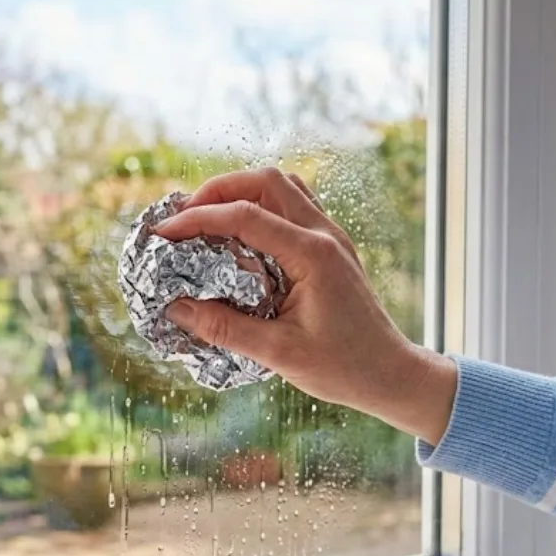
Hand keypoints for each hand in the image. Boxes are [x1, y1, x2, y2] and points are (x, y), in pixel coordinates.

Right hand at [155, 167, 457, 442]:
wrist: (391, 375)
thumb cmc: (344, 368)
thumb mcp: (278, 354)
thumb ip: (225, 327)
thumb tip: (176, 307)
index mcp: (312, 255)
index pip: (246, 216)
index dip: (199, 218)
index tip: (164, 232)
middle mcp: (324, 235)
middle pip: (266, 181)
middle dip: (218, 190)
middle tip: (184, 217)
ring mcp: (331, 237)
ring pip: (282, 187)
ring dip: (241, 193)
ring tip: (207, 219)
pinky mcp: (331, 247)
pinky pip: (293, 207)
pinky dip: (261, 207)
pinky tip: (239, 235)